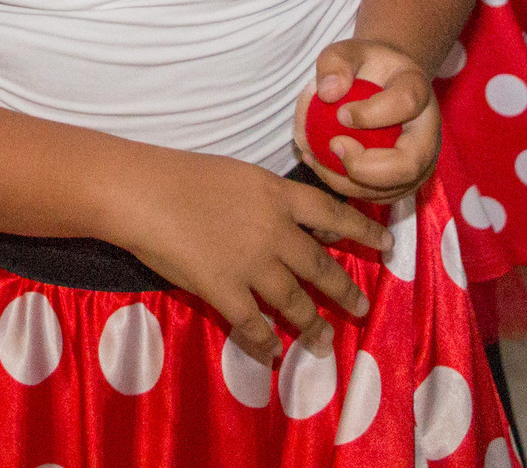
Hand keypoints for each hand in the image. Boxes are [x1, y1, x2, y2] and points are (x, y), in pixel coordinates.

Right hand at [111, 147, 386, 363]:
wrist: (140, 191)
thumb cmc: (178, 174)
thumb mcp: (238, 174)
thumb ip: (269, 197)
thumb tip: (294, 217)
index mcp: (277, 195)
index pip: (333, 213)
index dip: (363, 231)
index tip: (387, 245)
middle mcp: (274, 231)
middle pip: (321, 266)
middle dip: (345, 291)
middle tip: (361, 309)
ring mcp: (251, 263)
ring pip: (294, 302)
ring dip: (312, 325)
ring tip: (324, 342)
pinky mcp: (224, 290)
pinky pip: (252, 325)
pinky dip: (263, 343)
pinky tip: (271, 353)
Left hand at [294, 40, 440, 202]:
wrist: (385, 84)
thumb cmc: (366, 67)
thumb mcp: (347, 51)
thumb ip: (335, 63)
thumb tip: (327, 93)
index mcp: (418, 90)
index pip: (406, 103)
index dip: (372, 113)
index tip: (340, 114)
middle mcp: (427, 132)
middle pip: (408, 164)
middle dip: (365, 166)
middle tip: (332, 146)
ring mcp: (420, 162)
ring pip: (390, 189)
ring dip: (347, 181)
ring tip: (314, 156)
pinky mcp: (403, 182)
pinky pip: (377, 196)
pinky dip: (345, 185)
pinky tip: (318, 164)